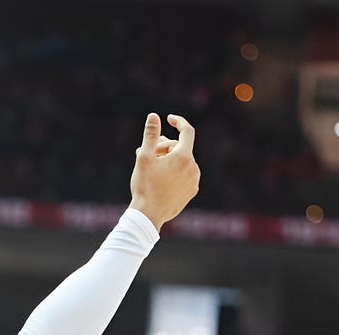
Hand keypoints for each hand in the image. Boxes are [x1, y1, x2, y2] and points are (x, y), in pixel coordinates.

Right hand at [128, 113, 200, 230]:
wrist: (149, 215)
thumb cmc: (145, 185)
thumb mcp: (144, 157)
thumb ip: (151, 135)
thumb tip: (154, 116)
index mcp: (184, 157)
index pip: (187, 131)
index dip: (178, 121)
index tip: (169, 119)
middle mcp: (193, 167)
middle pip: (179, 148)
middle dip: (163, 147)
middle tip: (146, 152)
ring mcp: (194, 181)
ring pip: (182, 163)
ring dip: (168, 161)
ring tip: (151, 168)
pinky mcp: (191, 192)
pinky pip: (183, 176)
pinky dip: (173, 173)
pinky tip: (159, 180)